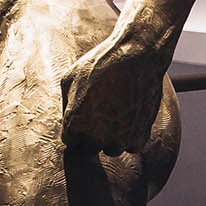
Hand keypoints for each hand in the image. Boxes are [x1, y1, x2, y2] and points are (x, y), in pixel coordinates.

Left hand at [61, 37, 164, 154]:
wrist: (136, 55)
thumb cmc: (101, 63)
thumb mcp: (70, 78)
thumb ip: (66, 104)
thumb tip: (67, 119)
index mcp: (74, 123)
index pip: (71, 141)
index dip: (76, 129)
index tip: (83, 118)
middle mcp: (95, 136)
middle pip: (89, 149)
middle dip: (91, 136)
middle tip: (100, 116)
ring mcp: (118, 138)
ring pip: (111, 150)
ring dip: (112, 139)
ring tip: (116, 117)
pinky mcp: (139, 137)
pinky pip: (132, 146)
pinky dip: (131, 137)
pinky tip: (131, 118)